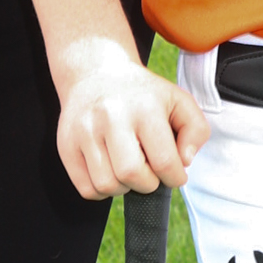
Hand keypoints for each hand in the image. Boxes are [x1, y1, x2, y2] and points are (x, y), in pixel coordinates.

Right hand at [53, 36, 210, 197]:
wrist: (96, 73)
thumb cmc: (142, 93)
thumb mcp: (178, 100)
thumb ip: (195, 130)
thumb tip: (183, 162)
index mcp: (144, 106)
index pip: (164, 161)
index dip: (175, 177)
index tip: (174, 174)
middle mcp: (111, 117)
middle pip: (131, 175)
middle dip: (148, 183)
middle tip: (150, 171)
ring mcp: (85, 131)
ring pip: (107, 186)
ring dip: (124, 187)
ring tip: (129, 167)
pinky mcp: (66, 146)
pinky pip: (86, 189)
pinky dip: (102, 190)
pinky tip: (111, 169)